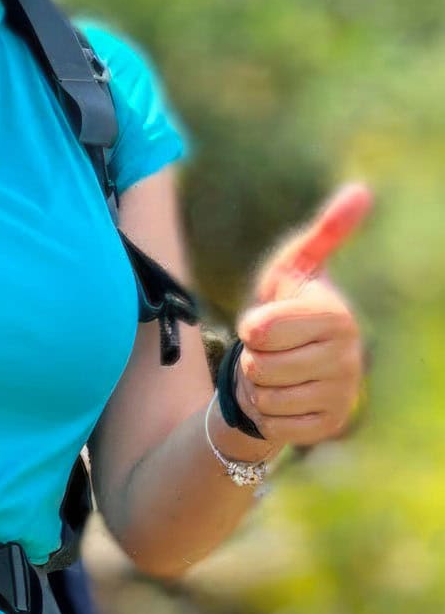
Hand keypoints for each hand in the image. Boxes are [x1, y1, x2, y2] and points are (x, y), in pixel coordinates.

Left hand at [232, 183, 371, 447]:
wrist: (283, 365)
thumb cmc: (284, 309)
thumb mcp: (291, 268)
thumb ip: (324, 233)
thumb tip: (362, 190)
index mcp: (336, 315)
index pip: (263, 330)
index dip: (251, 327)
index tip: (261, 324)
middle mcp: (349, 356)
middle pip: (260, 365)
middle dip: (253, 357)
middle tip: (270, 349)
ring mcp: (343, 393)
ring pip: (267, 396)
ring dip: (259, 385)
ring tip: (277, 370)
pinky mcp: (331, 424)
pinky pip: (277, 423)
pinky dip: (269, 412)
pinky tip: (285, 396)